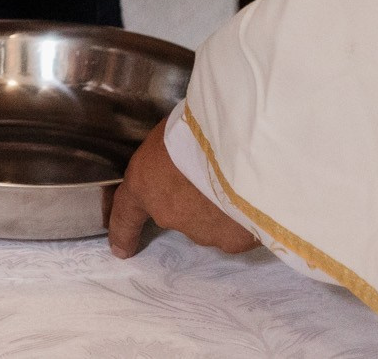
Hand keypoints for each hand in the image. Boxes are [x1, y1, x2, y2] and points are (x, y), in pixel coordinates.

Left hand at [106, 119, 258, 257]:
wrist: (240, 150)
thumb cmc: (199, 128)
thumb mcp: (172, 133)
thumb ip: (172, 157)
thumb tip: (185, 160)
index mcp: (145, 186)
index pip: (125, 214)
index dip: (122, 233)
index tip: (121, 249)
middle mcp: (169, 215)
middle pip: (178, 212)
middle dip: (191, 198)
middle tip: (211, 173)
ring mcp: (202, 232)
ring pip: (210, 222)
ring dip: (219, 208)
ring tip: (239, 182)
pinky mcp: (233, 241)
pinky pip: (238, 229)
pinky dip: (245, 218)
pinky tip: (255, 198)